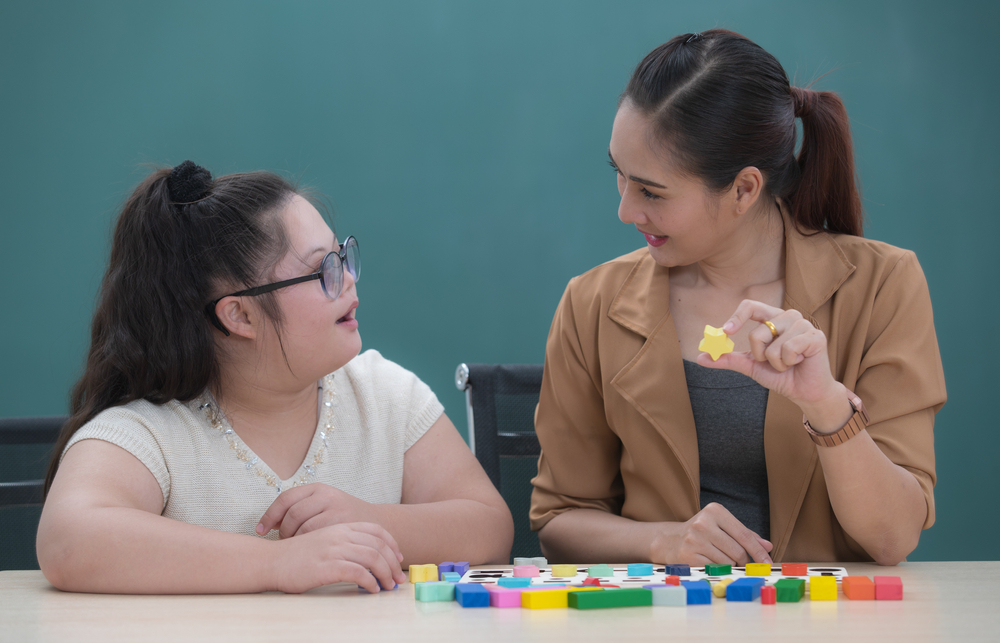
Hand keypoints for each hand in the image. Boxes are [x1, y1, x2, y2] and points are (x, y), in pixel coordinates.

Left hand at [258, 483, 378, 539]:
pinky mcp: (344, 526)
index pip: (286, 498)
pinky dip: (307, 546)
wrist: (377, 526)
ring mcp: (337, 510)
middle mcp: (327, 496)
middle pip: (292, 514)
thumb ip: (301, 509)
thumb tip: (271, 522)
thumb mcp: (324, 505)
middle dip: (283, 532)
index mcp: (319, 488)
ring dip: (294, 540)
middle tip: (284, 543)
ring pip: (303, 528)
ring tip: (296, 548)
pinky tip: (308, 552)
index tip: (260, 530)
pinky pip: (316, 538)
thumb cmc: (343, 519)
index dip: (270, 515)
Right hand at [269, 523, 406, 593]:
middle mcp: (339, 535)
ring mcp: (333, 550)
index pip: (376, 530)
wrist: (270, 561)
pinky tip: (372, 590)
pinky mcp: (326, 566)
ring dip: (385, 574)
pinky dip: (369, 582)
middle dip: (393, 563)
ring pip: (371, 558)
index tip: (398, 558)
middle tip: (398, 579)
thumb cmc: (297, 556)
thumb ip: (343, 544)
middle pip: (378, 545)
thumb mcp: (323, 541)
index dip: (392, 544)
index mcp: (340, 527)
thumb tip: (367, 559)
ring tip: (388, 587)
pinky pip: (357, 573)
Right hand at [650, 503, 772, 565]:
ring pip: (728, 561)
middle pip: (738, 550)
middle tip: (741, 562)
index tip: (768, 562)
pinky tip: (712, 562)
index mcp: (714, 510)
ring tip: (721, 558)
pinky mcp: (688, 555)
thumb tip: (768, 546)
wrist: (670, 540)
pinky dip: (719, 569)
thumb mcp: (722, 526)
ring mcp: (694, 539)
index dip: (758, 551)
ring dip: (730, 565)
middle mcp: (703, 523)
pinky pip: (715, 568)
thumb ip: (745, 535)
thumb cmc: (702, 533)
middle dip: (743, 560)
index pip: (744, 534)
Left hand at [697, 299, 846, 412]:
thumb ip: (729, 359)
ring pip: (772, 345)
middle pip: (757, 332)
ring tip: (788, 363)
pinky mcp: (815, 336)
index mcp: (773, 318)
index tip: (725, 332)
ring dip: (775, 362)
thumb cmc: (781, 375)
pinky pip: (788, 350)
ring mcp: (803, 324)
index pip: (751, 306)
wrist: (805, 392)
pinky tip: (799, 362)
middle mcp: (788, 316)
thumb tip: (701, 357)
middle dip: (759, 355)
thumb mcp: (751, 366)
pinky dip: (788, 363)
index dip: (737, 317)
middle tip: (771, 361)